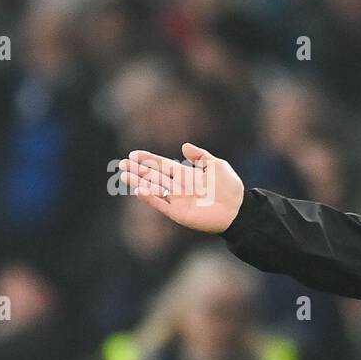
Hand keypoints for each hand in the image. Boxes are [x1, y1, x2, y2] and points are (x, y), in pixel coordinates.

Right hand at [119, 142, 244, 233]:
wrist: (238, 210)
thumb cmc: (230, 188)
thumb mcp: (217, 166)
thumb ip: (201, 156)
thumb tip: (184, 146)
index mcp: (186, 174)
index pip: (163, 165)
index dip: (149, 159)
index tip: (134, 154)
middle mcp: (179, 187)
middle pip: (154, 176)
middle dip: (139, 170)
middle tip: (122, 163)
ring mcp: (177, 200)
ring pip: (154, 189)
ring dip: (139, 182)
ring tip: (125, 175)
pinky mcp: (178, 213)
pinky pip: (161, 204)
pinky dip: (150, 197)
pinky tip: (138, 190)